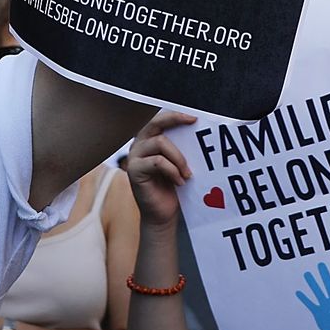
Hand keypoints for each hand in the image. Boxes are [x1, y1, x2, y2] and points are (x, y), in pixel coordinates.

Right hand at [125, 110, 196, 227]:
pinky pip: (157, 161)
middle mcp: (139, 144)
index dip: (175, 115)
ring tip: (187, 173)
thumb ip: (180, 147)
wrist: (162, 214)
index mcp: (149, 139)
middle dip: (175, 119)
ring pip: (160, 142)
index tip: (194, 117)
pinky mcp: (133, 170)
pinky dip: (172, 170)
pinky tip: (180, 181)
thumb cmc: (172, 187)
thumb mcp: (178, 163)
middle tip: (194, 124)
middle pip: (155, 122)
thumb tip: (196, 130)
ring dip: (179, 157)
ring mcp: (134, 156)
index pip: (160, 119)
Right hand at [295, 262, 329, 329]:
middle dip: (325, 275)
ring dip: (313, 284)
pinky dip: (304, 299)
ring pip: (318, 292)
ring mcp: (326, 306)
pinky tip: (299, 292)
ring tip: (307, 274)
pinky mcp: (319, 314)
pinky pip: (310, 304)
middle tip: (321, 264)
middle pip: (329, 285)